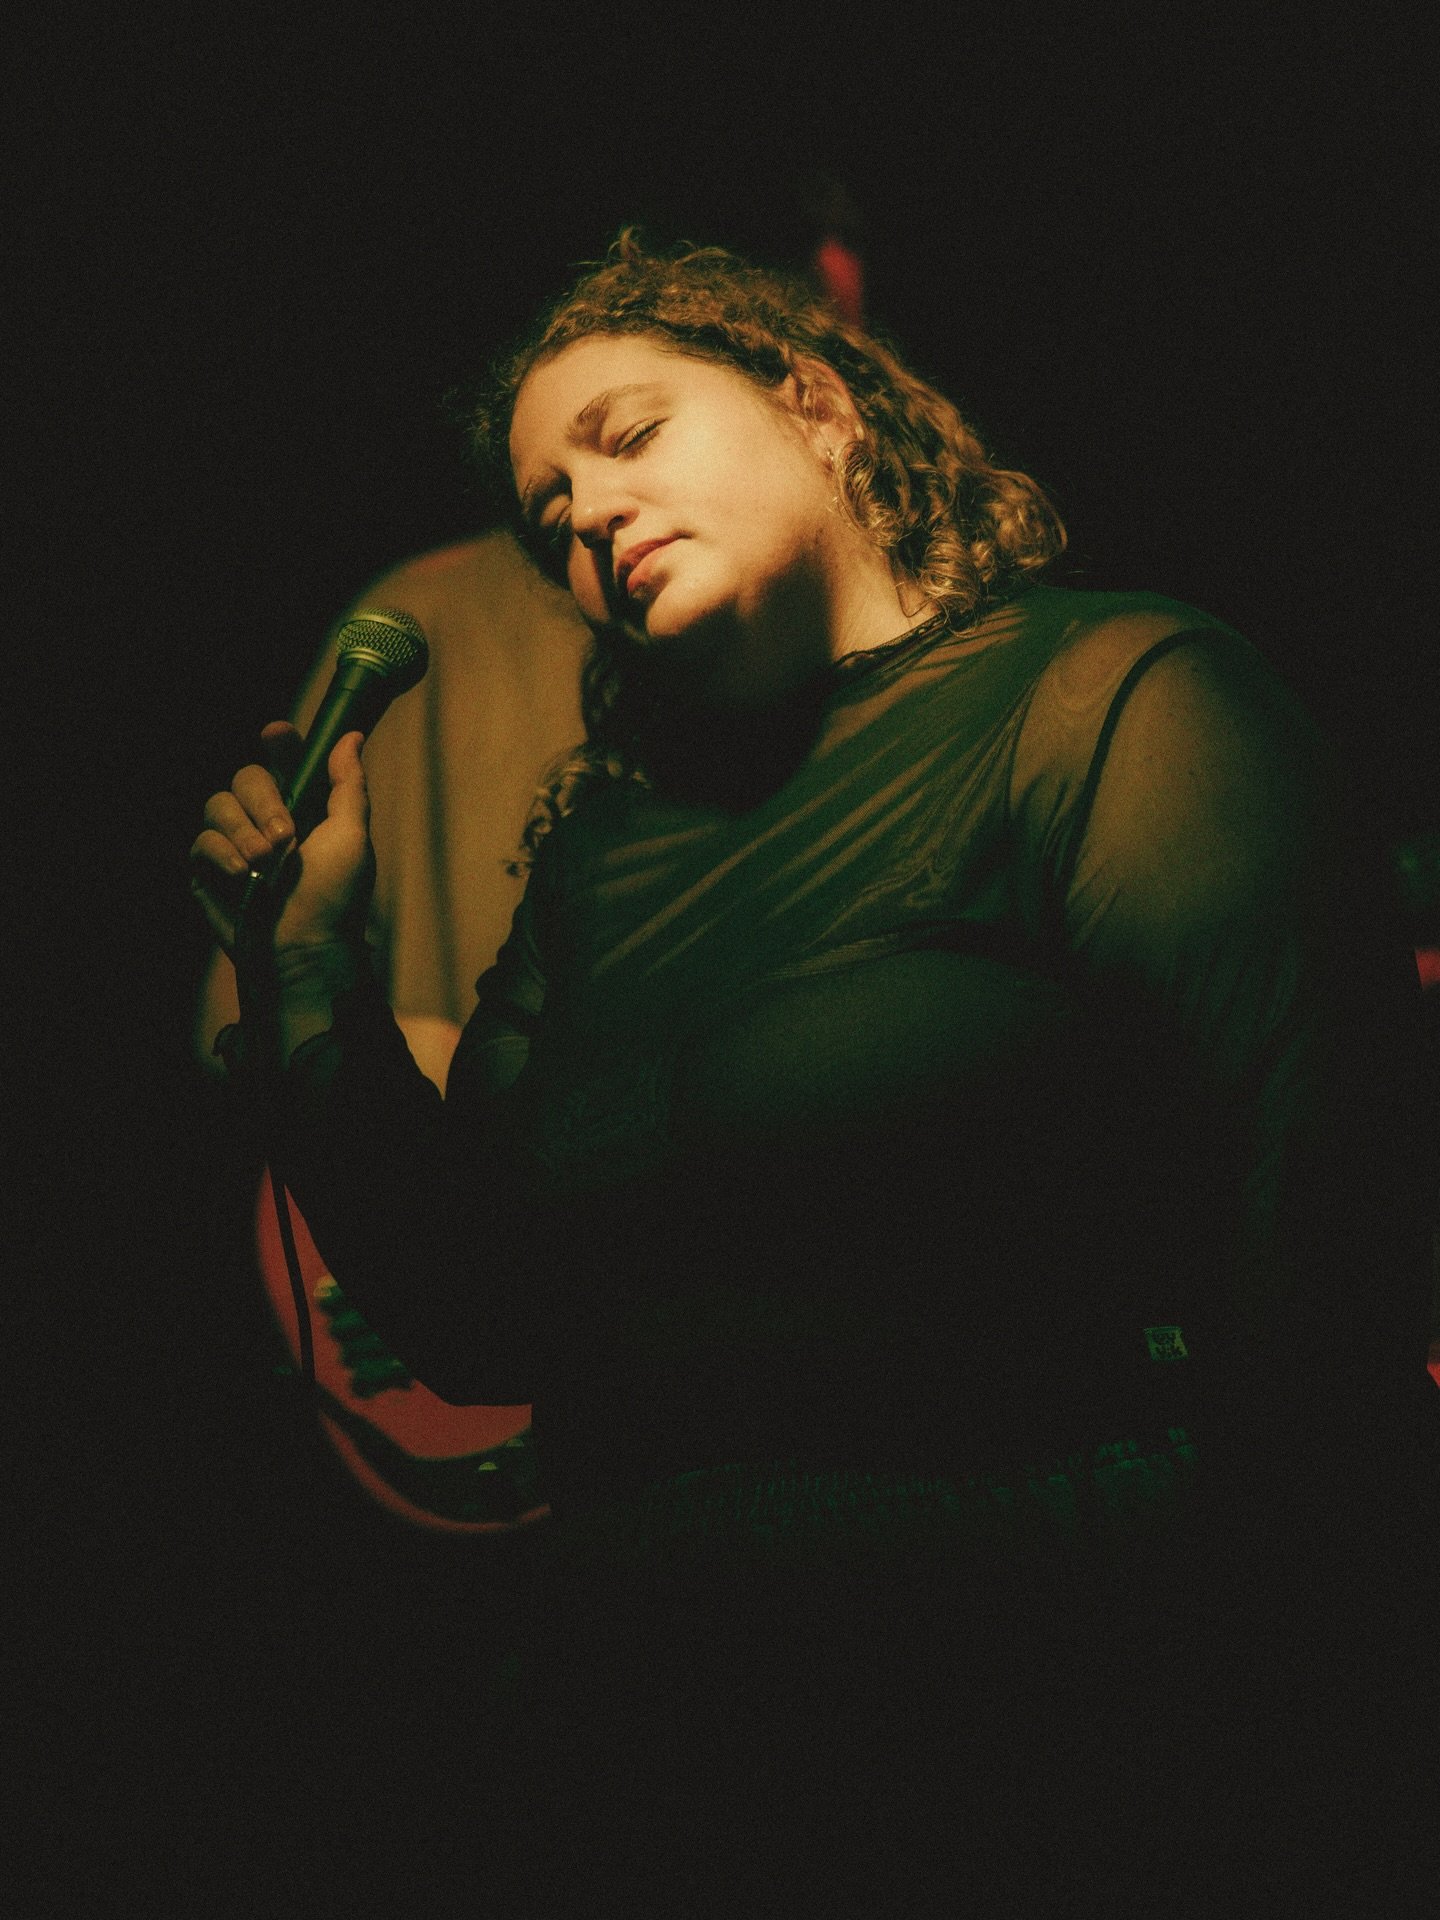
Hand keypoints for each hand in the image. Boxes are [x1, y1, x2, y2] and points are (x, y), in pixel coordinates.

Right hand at [189, 722, 375, 959]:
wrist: (302, 949)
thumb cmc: (335, 898)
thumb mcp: (352, 836)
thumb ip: (348, 784)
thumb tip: (351, 736)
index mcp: (304, 810)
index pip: (283, 761)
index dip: (278, 745)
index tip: (276, 734)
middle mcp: (266, 822)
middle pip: (246, 777)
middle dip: (264, 801)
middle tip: (286, 837)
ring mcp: (236, 845)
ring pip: (217, 804)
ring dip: (243, 831)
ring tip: (265, 863)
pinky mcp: (210, 870)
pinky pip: (200, 840)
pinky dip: (221, 853)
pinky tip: (241, 874)